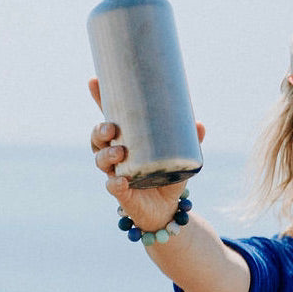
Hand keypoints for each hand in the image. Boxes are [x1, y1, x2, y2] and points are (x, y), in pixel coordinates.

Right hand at [89, 78, 204, 231]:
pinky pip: (112, 187)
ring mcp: (115, 174)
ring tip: (120, 152)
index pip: (108, 116)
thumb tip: (199, 124)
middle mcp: (115, 155)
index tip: (93, 81)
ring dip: (106, 154)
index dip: (99, 99)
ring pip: (101, 160)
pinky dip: (114, 183)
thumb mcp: (180, 155)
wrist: (167, 210)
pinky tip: (120, 180)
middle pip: (97, 138)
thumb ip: (189, 140)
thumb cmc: (168, 176)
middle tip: (111, 127)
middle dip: (99, 130)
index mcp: (125, 139)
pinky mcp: (122, 194)